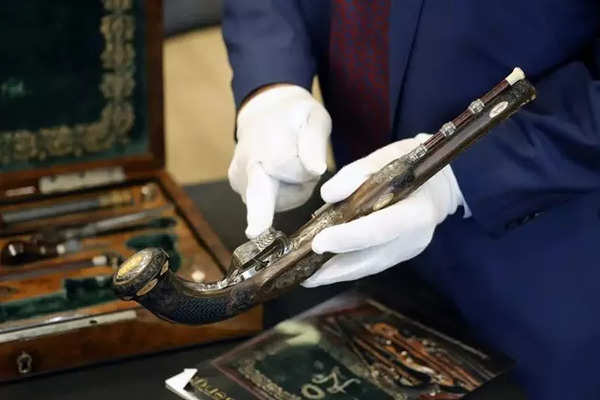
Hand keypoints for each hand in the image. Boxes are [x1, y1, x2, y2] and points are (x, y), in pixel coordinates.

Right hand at [229, 84, 331, 237]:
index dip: (310, 167)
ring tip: (290, 164)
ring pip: (277, 202)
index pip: (295, 171)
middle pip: (258, 194)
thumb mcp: (313, 117)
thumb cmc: (293, 116)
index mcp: (268, 141)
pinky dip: (281, 194)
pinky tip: (278, 175)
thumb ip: (315, 142)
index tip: (311, 154)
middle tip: (255, 233)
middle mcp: (249, 164)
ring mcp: (240, 180)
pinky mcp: (240, 190)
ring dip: (293, 190)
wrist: (262, 112)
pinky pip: (269, 204)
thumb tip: (315, 170)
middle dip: (259, 215)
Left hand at [302, 134, 466, 287]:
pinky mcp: (399, 255)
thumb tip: (327, 195)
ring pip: (368, 267)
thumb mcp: (388, 156)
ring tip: (306, 276)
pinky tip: (324, 269)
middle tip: (302, 273)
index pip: (379, 230)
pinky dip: (346, 267)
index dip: (348, 238)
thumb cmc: (413, 165)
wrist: (441, 183)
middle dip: (335, 269)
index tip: (319, 243)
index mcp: (417, 212)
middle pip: (371, 259)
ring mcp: (408, 251)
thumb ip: (358, 173)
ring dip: (336, 274)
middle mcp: (414, 238)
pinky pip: (370, 264)